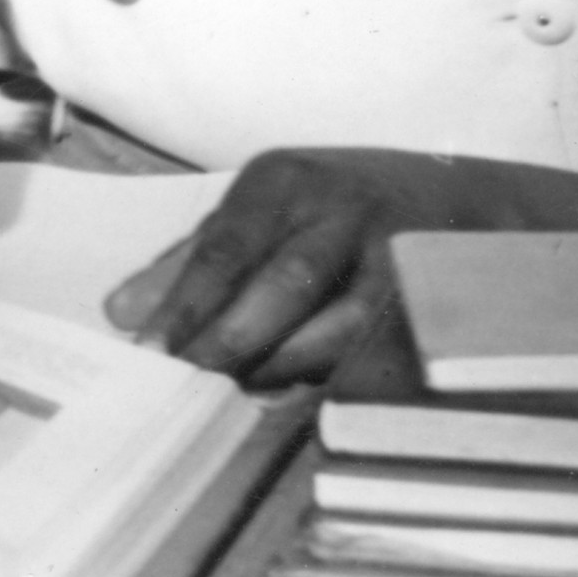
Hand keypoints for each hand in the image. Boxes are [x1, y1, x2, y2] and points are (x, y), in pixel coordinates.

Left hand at [103, 148, 482, 384]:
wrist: (458, 198)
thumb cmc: (332, 211)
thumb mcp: (261, 215)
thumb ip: (190, 261)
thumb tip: (119, 312)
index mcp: (281, 181)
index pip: (224, 246)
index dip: (186, 303)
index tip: (147, 351)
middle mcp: (339, 206)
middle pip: (282, 281)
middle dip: (232, 339)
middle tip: (187, 386)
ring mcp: (395, 248)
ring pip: (338, 319)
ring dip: (285, 364)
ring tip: (238, 396)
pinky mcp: (435, 292)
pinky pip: (383, 342)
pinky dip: (339, 372)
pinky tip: (301, 394)